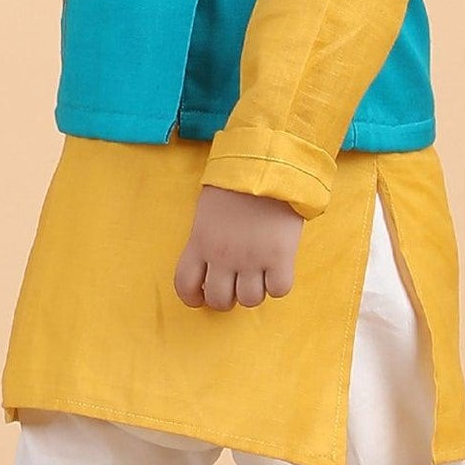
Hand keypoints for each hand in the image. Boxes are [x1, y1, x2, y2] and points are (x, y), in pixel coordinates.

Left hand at [174, 185, 303, 310]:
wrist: (267, 164)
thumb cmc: (236, 181)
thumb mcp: (207, 210)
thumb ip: (207, 238)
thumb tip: (212, 263)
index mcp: (200, 243)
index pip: (184, 286)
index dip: (193, 297)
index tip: (202, 295)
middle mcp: (222, 257)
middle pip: (219, 301)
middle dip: (228, 298)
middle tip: (237, 284)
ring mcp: (252, 259)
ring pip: (250, 300)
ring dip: (255, 291)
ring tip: (260, 274)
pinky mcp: (280, 257)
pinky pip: (279, 290)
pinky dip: (278, 284)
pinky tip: (278, 268)